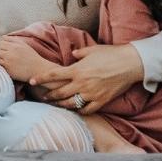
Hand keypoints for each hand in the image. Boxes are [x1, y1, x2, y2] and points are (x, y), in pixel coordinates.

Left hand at [0, 36, 61, 84]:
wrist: (38, 69)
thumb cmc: (32, 57)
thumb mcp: (25, 46)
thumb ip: (14, 40)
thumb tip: (3, 37)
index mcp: (16, 45)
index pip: (2, 41)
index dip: (4, 45)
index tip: (8, 50)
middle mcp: (12, 52)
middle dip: (2, 52)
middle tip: (8, 57)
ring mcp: (9, 61)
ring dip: (2, 59)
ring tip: (10, 62)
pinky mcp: (9, 69)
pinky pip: (0, 65)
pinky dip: (3, 65)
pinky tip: (10, 66)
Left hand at [29, 43, 143, 114]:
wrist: (130, 64)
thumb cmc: (111, 54)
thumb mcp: (92, 50)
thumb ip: (79, 53)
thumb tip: (73, 54)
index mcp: (77, 70)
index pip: (53, 76)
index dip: (40, 79)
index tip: (31, 81)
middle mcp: (81, 83)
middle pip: (59, 93)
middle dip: (49, 95)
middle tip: (43, 97)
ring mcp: (91, 94)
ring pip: (70, 104)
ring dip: (61, 105)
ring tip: (56, 105)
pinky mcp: (101, 101)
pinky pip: (86, 110)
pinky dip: (79, 111)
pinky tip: (76, 110)